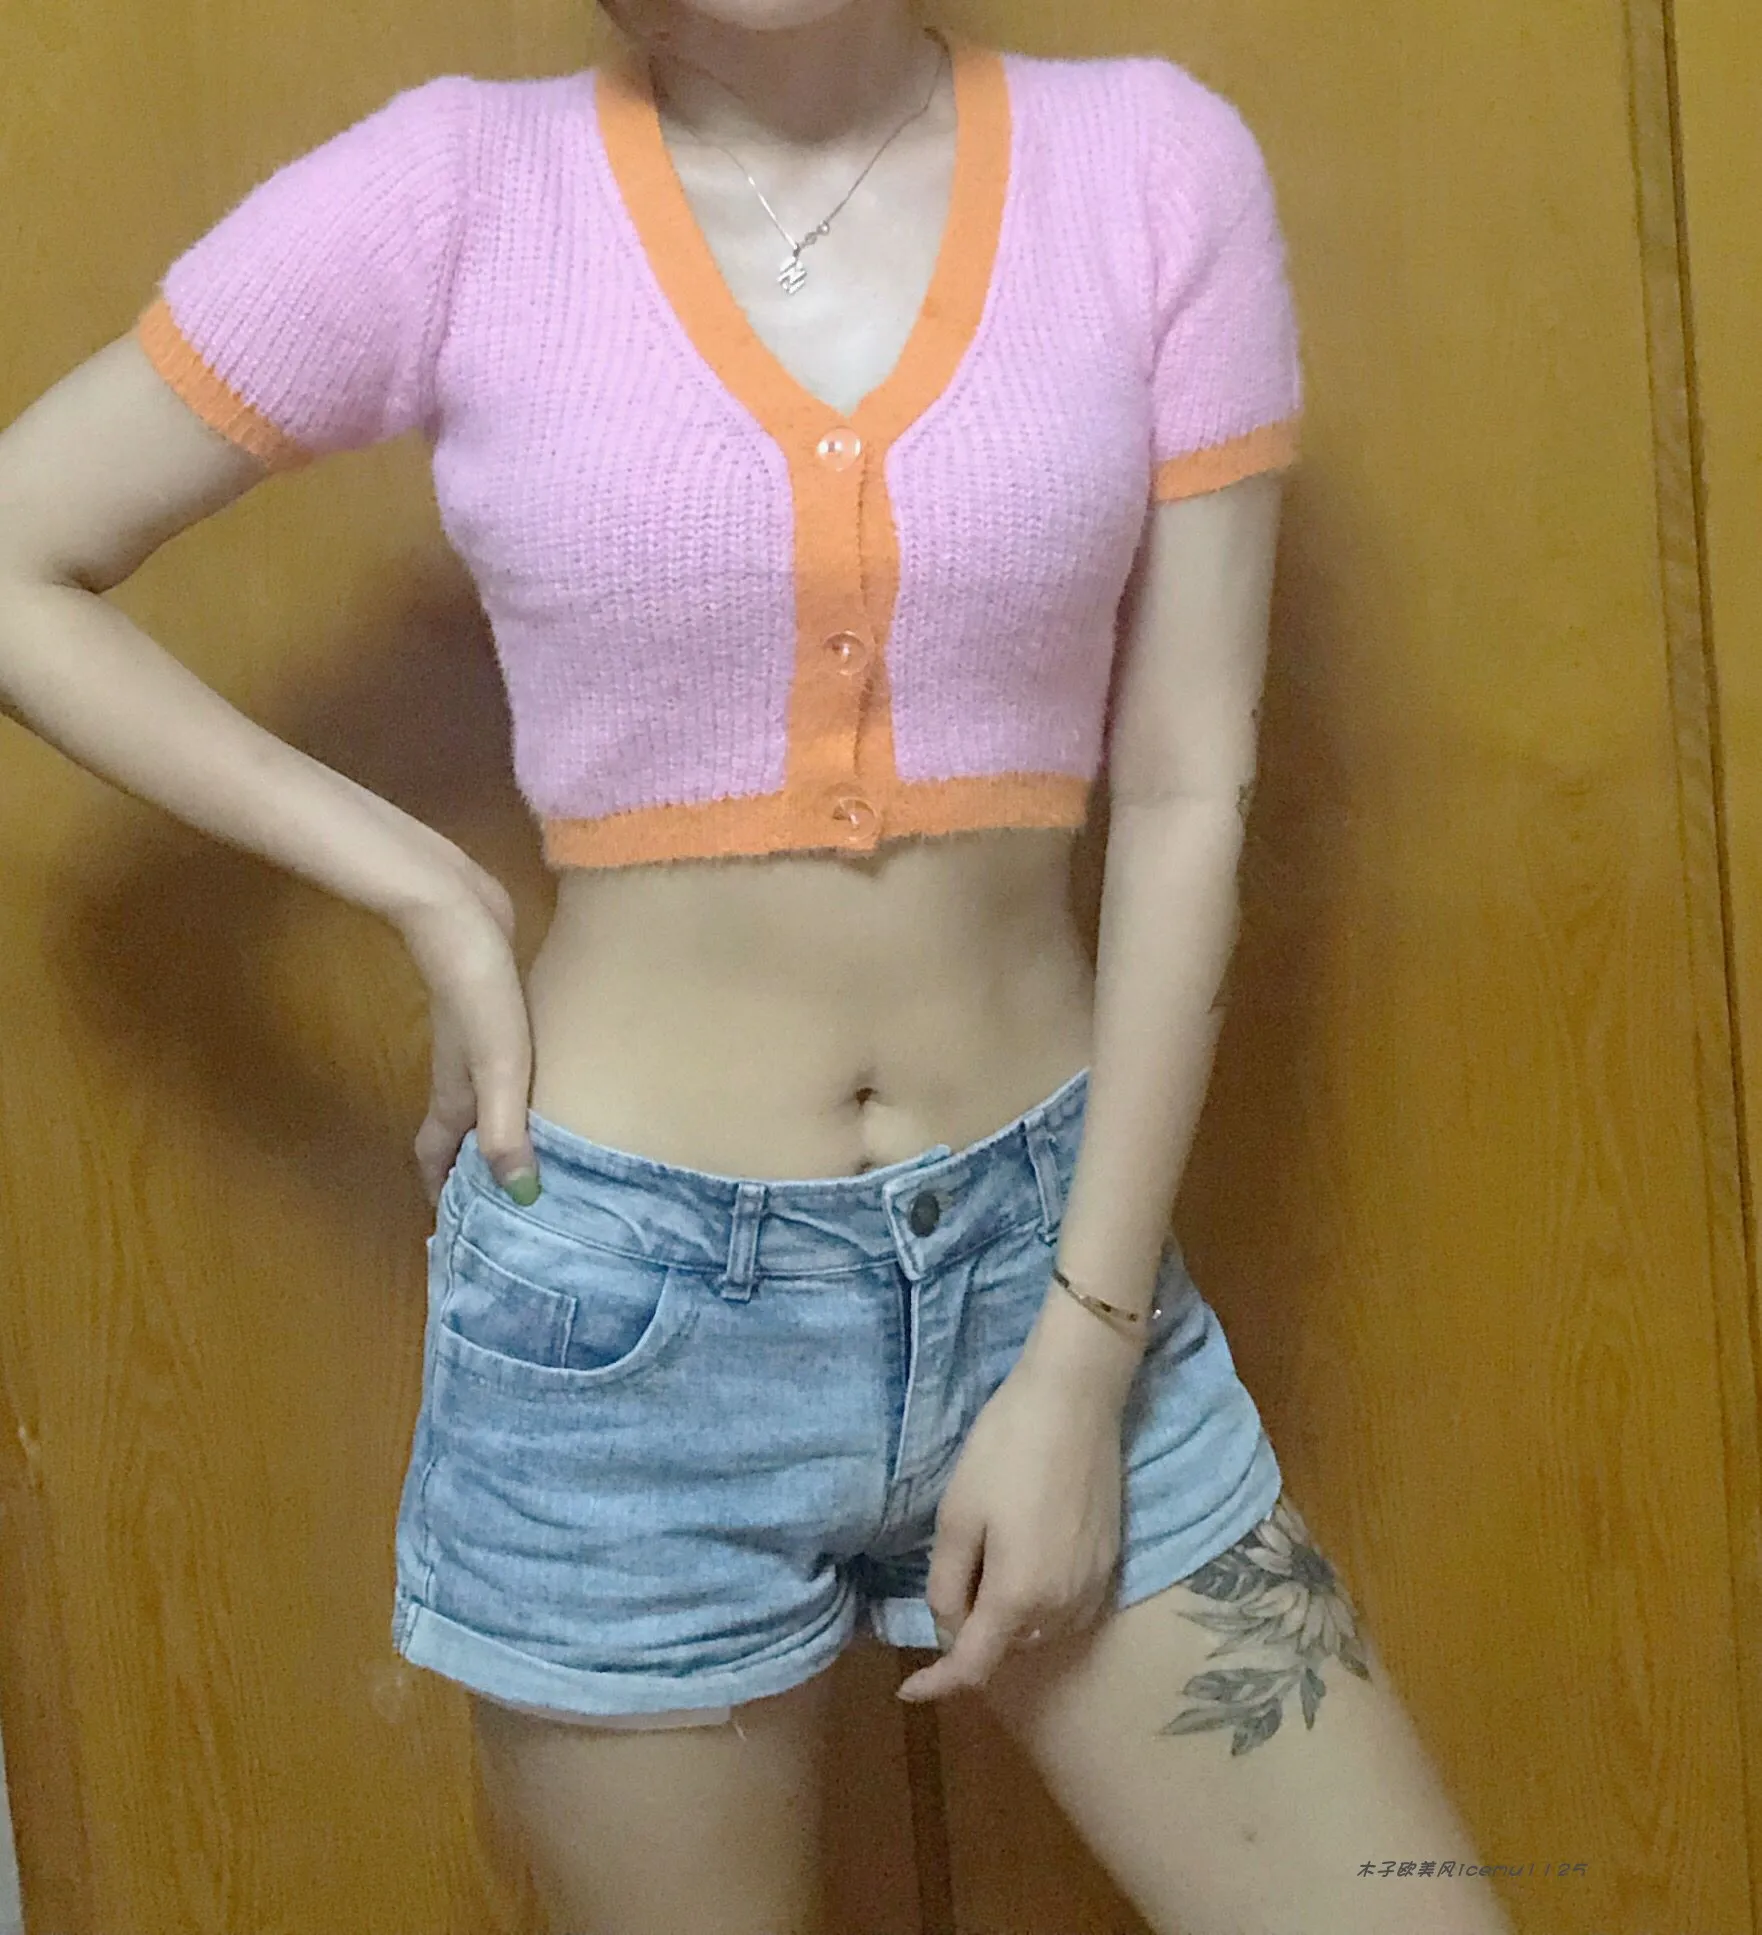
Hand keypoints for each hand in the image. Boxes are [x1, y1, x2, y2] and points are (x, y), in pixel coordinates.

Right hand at [396, 877, 540, 1210]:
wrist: (459, 915)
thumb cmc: (478, 996)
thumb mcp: (498, 1069)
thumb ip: (505, 1130)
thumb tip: (520, 1198)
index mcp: (456, 1096)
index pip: (437, 1158)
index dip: (441, 1194)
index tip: (458, 1232)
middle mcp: (459, 1077)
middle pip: (458, 1134)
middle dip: (472, 1171)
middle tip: (508, 1202)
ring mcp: (474, 1043)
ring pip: (478, 1101)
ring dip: (495, 1131)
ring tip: (533, 1157)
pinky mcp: (494, 1014)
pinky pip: (501, 1069)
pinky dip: (514, 1092)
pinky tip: (546, 1090)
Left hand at [895, 1358, 1126, 1702]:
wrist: (1076, 1401)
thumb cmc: (1005, 1450)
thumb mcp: (957, 1516)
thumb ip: (947, 1585)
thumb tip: (949, 1630)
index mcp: (1018, 1597)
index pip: (974, 1666)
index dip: (939, 1684)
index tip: (907, 1691)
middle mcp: (1063, 1607)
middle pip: (1007, 1649)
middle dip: (972, 1636)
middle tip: (949, 1586)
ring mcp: (1094, 1587)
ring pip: (1039, 1634)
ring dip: (1007, 1622)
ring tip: (984, 1573)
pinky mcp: (1112, 1563)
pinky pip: (1068, 1611)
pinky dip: (1039, 1608)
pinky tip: (1025, 1568)